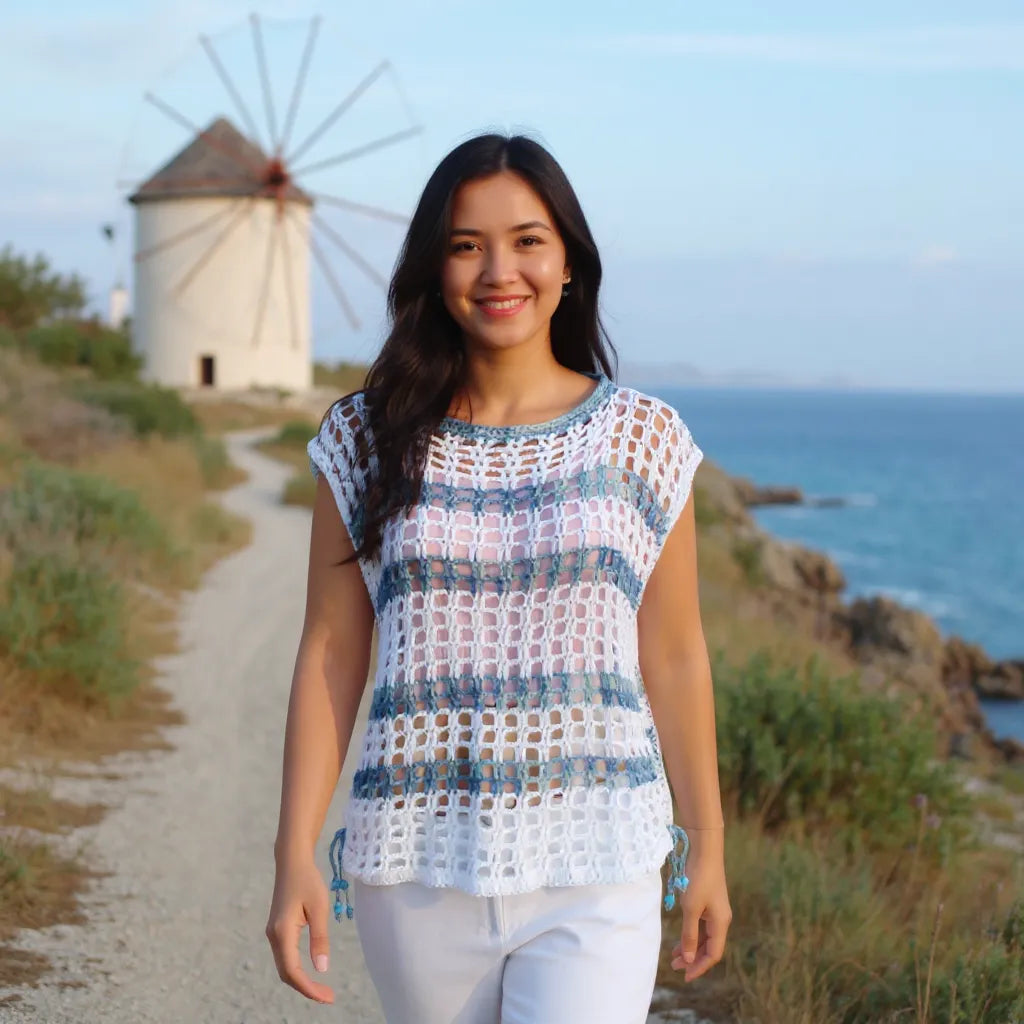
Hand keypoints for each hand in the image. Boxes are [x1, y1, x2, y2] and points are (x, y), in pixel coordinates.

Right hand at [266, 854, 334, 1003]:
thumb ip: (320, 938)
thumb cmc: (308, 880)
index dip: (308, 988)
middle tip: (328, 996)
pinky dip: (296, 969)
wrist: (292, 862)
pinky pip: (285, 957)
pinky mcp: (277, 930)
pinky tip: (310, 972)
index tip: (327, 997)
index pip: (292, 971)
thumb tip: (322, 969)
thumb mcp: (319, 907)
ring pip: (284, 966)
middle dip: (306, 988)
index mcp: (282, 932)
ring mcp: (273, 933)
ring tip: (322, 989)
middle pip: (286, 973)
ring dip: (301, 980)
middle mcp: (273, 936)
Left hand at [670, 845, 731, 981]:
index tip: (685, 976)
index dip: (699, 966)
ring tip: (674, 956)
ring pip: (704, 936)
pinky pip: (701, 925)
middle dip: (693, 958)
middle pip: (709, 947)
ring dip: (691, 947)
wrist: (704, 849)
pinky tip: (680, 937)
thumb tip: (689, 959)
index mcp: (721, 922)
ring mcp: (714, 910)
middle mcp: (721, 918)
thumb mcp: (691, 908)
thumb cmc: (698, 878)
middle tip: (675, 966)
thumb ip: (689, 934)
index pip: (713, 954)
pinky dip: (690, 933)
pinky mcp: (708, 901)